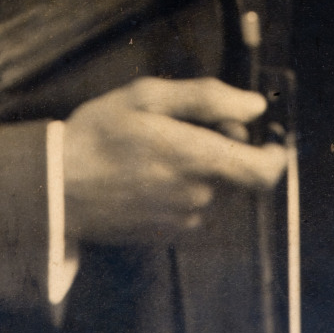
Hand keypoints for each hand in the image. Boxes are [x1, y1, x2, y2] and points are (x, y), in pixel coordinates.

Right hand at [63, 76, 286, 244]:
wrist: (56, 187)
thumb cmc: (100, 133)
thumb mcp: (148, 96)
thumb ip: (207, 98)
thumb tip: (255, 106)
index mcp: (198, 160)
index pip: (264, 172)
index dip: (277, 157)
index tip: (272, 140)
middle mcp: (198, 196)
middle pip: (235, 174)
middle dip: (224, 149)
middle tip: (189, 127)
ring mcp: (182, 221)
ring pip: (212, 190)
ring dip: (200, 169)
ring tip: (157, 150)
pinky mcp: (165, 235)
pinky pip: (190, 208)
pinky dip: (181, 189)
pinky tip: (147, 174)